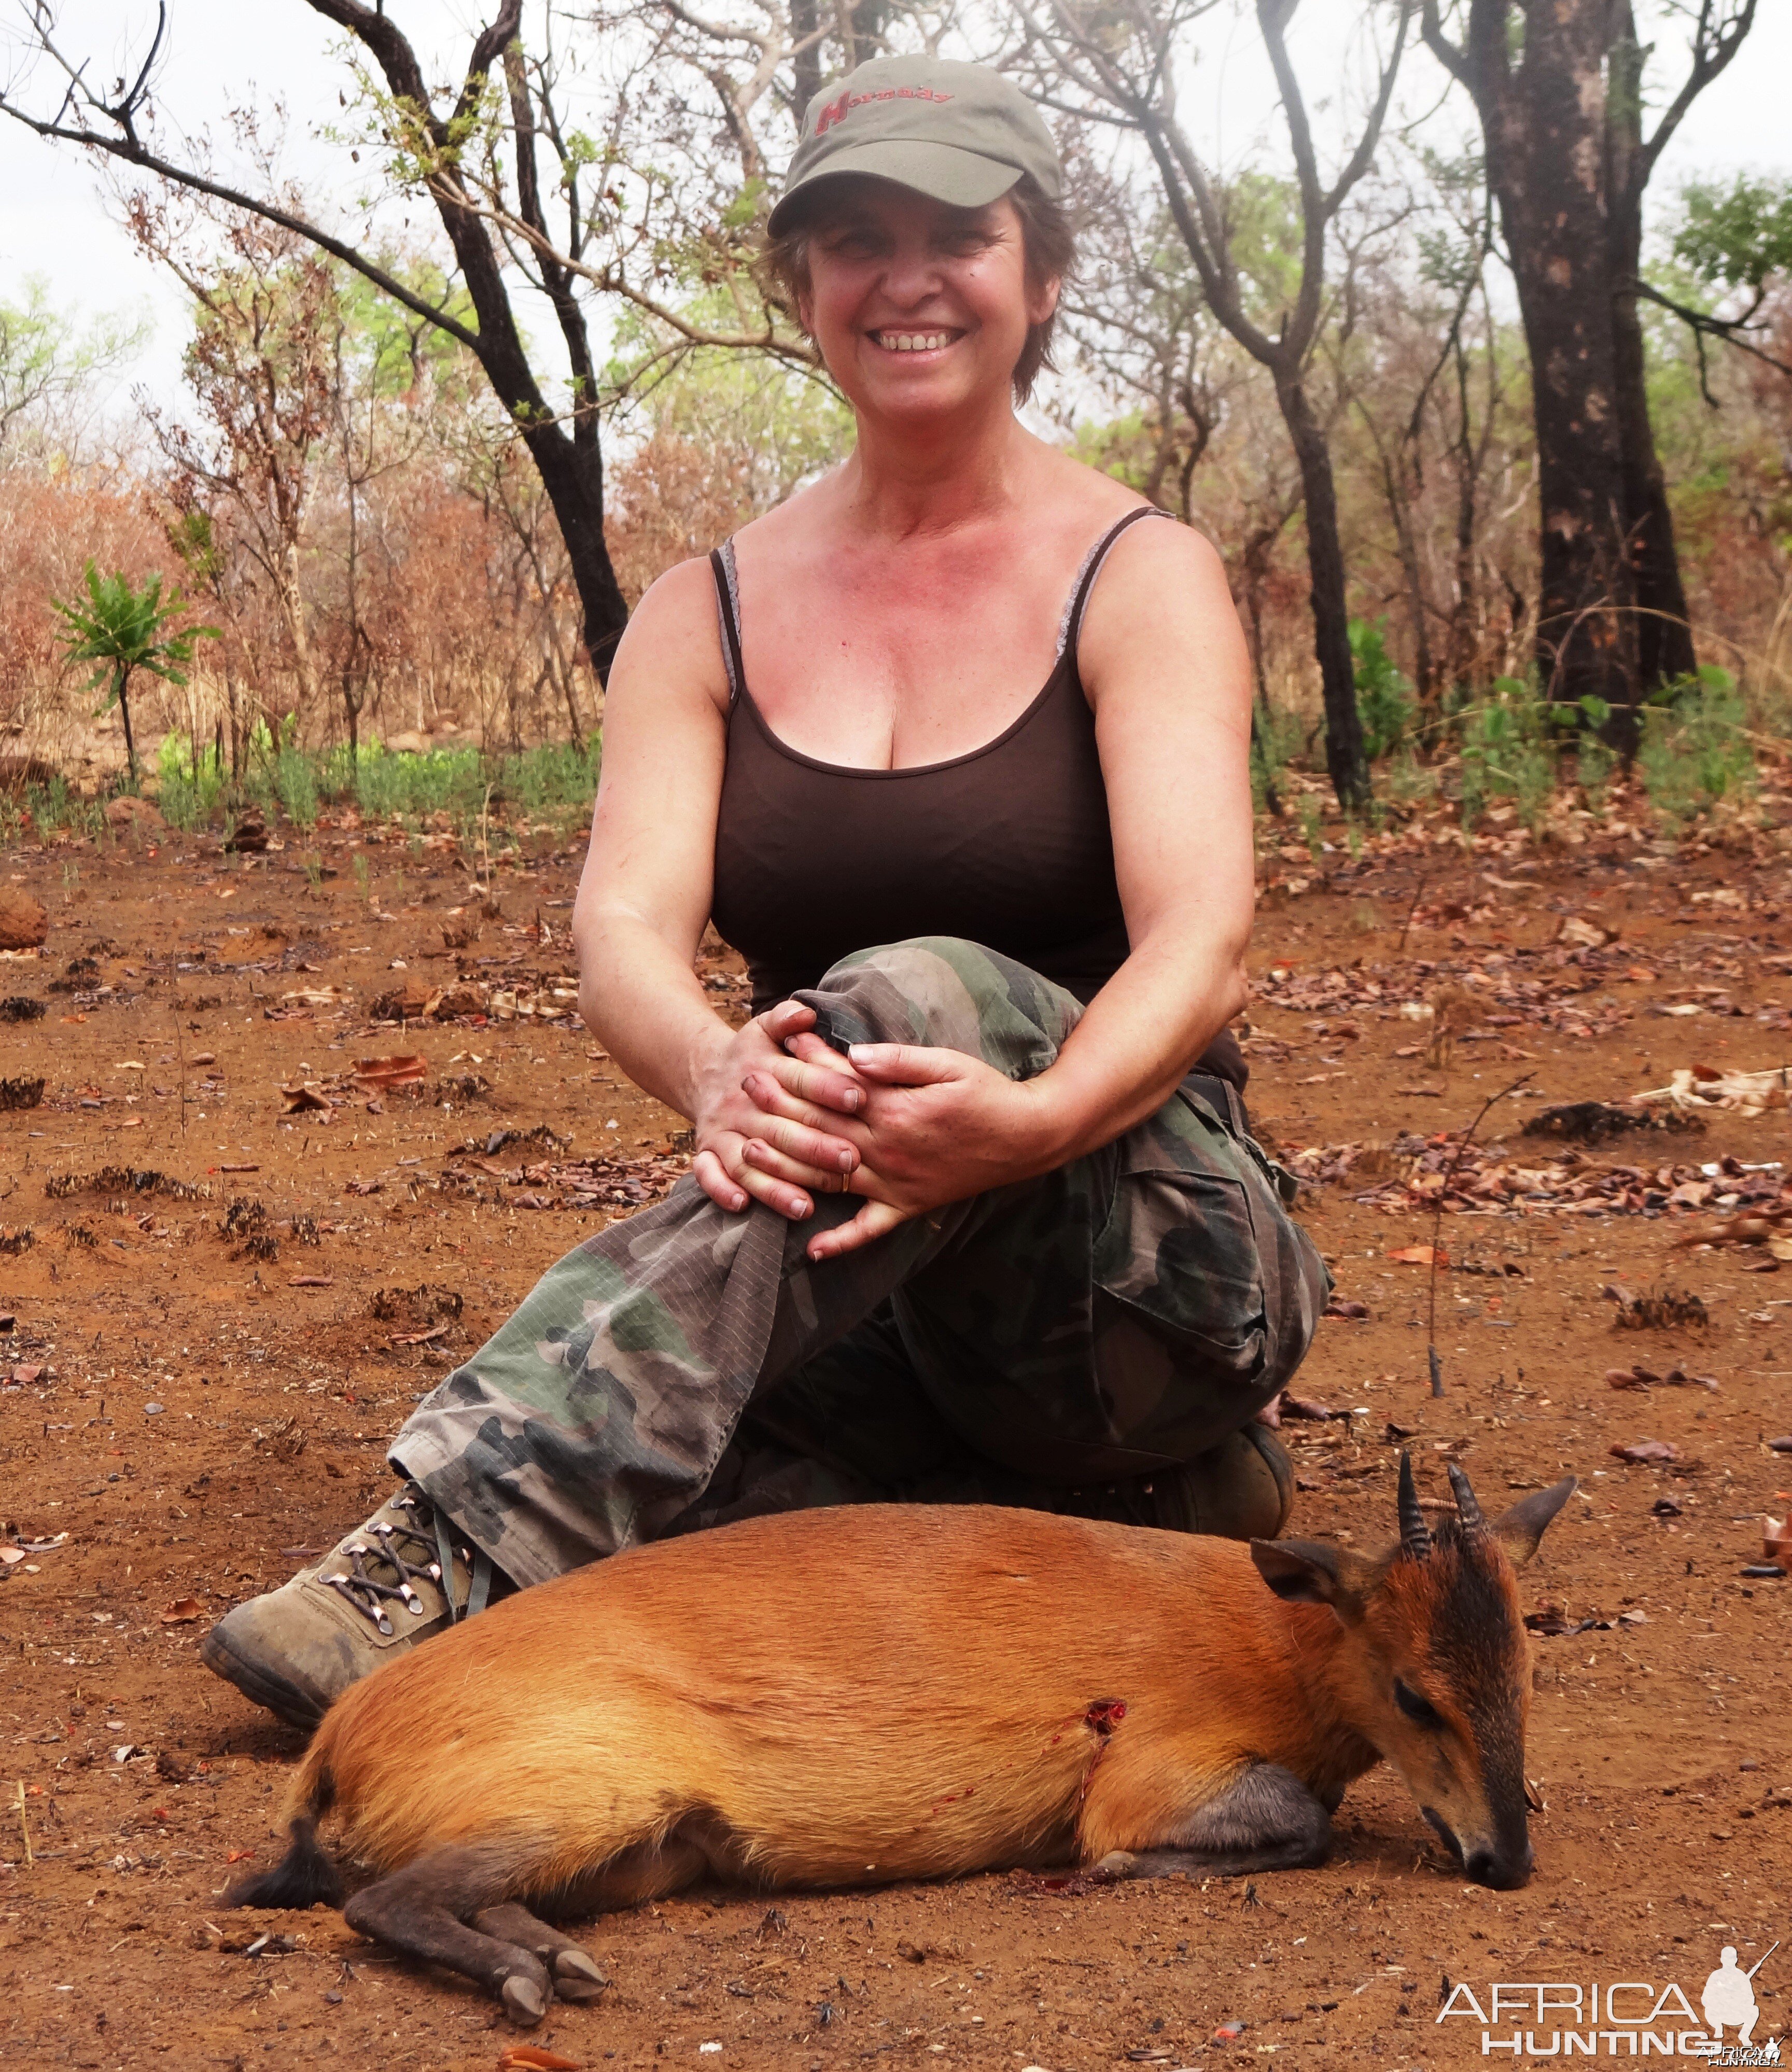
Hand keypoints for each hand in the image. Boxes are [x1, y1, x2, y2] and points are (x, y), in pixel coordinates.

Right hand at [690, 1000, 867, 1220]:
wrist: (702, 1070)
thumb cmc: (753, 1054)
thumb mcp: (765, 1028)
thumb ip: (787, 1019)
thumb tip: (807, 1012)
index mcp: (762, 1069)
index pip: (799, 1079)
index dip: (829, 1087)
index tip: (860, 1098)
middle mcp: (741, 1103)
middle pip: (780, 1128)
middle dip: (816, 1146)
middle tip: (852, 1161)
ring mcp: (722, 1129)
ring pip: (748, 1161)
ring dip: (774, 1185)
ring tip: (806, 1206)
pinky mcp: (706, 1151)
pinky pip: (708, 1174)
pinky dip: (721, 1190)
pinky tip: (743, 1206)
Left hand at [760, 1034, 1057, 1261]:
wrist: (1027, 1137)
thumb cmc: (987, 1094)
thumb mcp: (947, 1064)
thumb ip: (898, 1061)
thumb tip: (854, 1055)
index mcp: (894, 1111)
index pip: (834, 1089)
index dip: (801, 1069)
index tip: (771, 1052)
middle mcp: (887, 1151)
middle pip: (821, 1130)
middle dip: (780, 1108)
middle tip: (745, 1091)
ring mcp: (895, 1184)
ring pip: (830, 1179)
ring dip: (787, 1169)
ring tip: (749, 1155)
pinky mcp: (908, 1206)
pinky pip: (870, 1230)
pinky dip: (842, 1242)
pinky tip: (812, 1250)